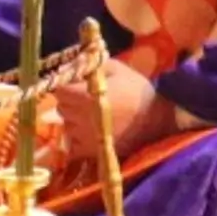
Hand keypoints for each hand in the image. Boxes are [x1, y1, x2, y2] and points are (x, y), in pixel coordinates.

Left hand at [54, 57, 170, 160]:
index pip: (58, 90)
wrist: (157, 120)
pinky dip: (77, 137)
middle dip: (69, 101)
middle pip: (61, 107)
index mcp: (83, 96)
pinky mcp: (89, 151)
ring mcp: (82, 136)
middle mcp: (79, 117)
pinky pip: (72, 144)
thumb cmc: (137, 91)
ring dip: (73, 119)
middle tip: (85, 98)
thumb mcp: (116, 69)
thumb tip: (72, 64)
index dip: (66, 85)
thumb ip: (91, 65)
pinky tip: (91, 131)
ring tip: (91, 115)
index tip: (75, 84)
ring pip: (66, 125)